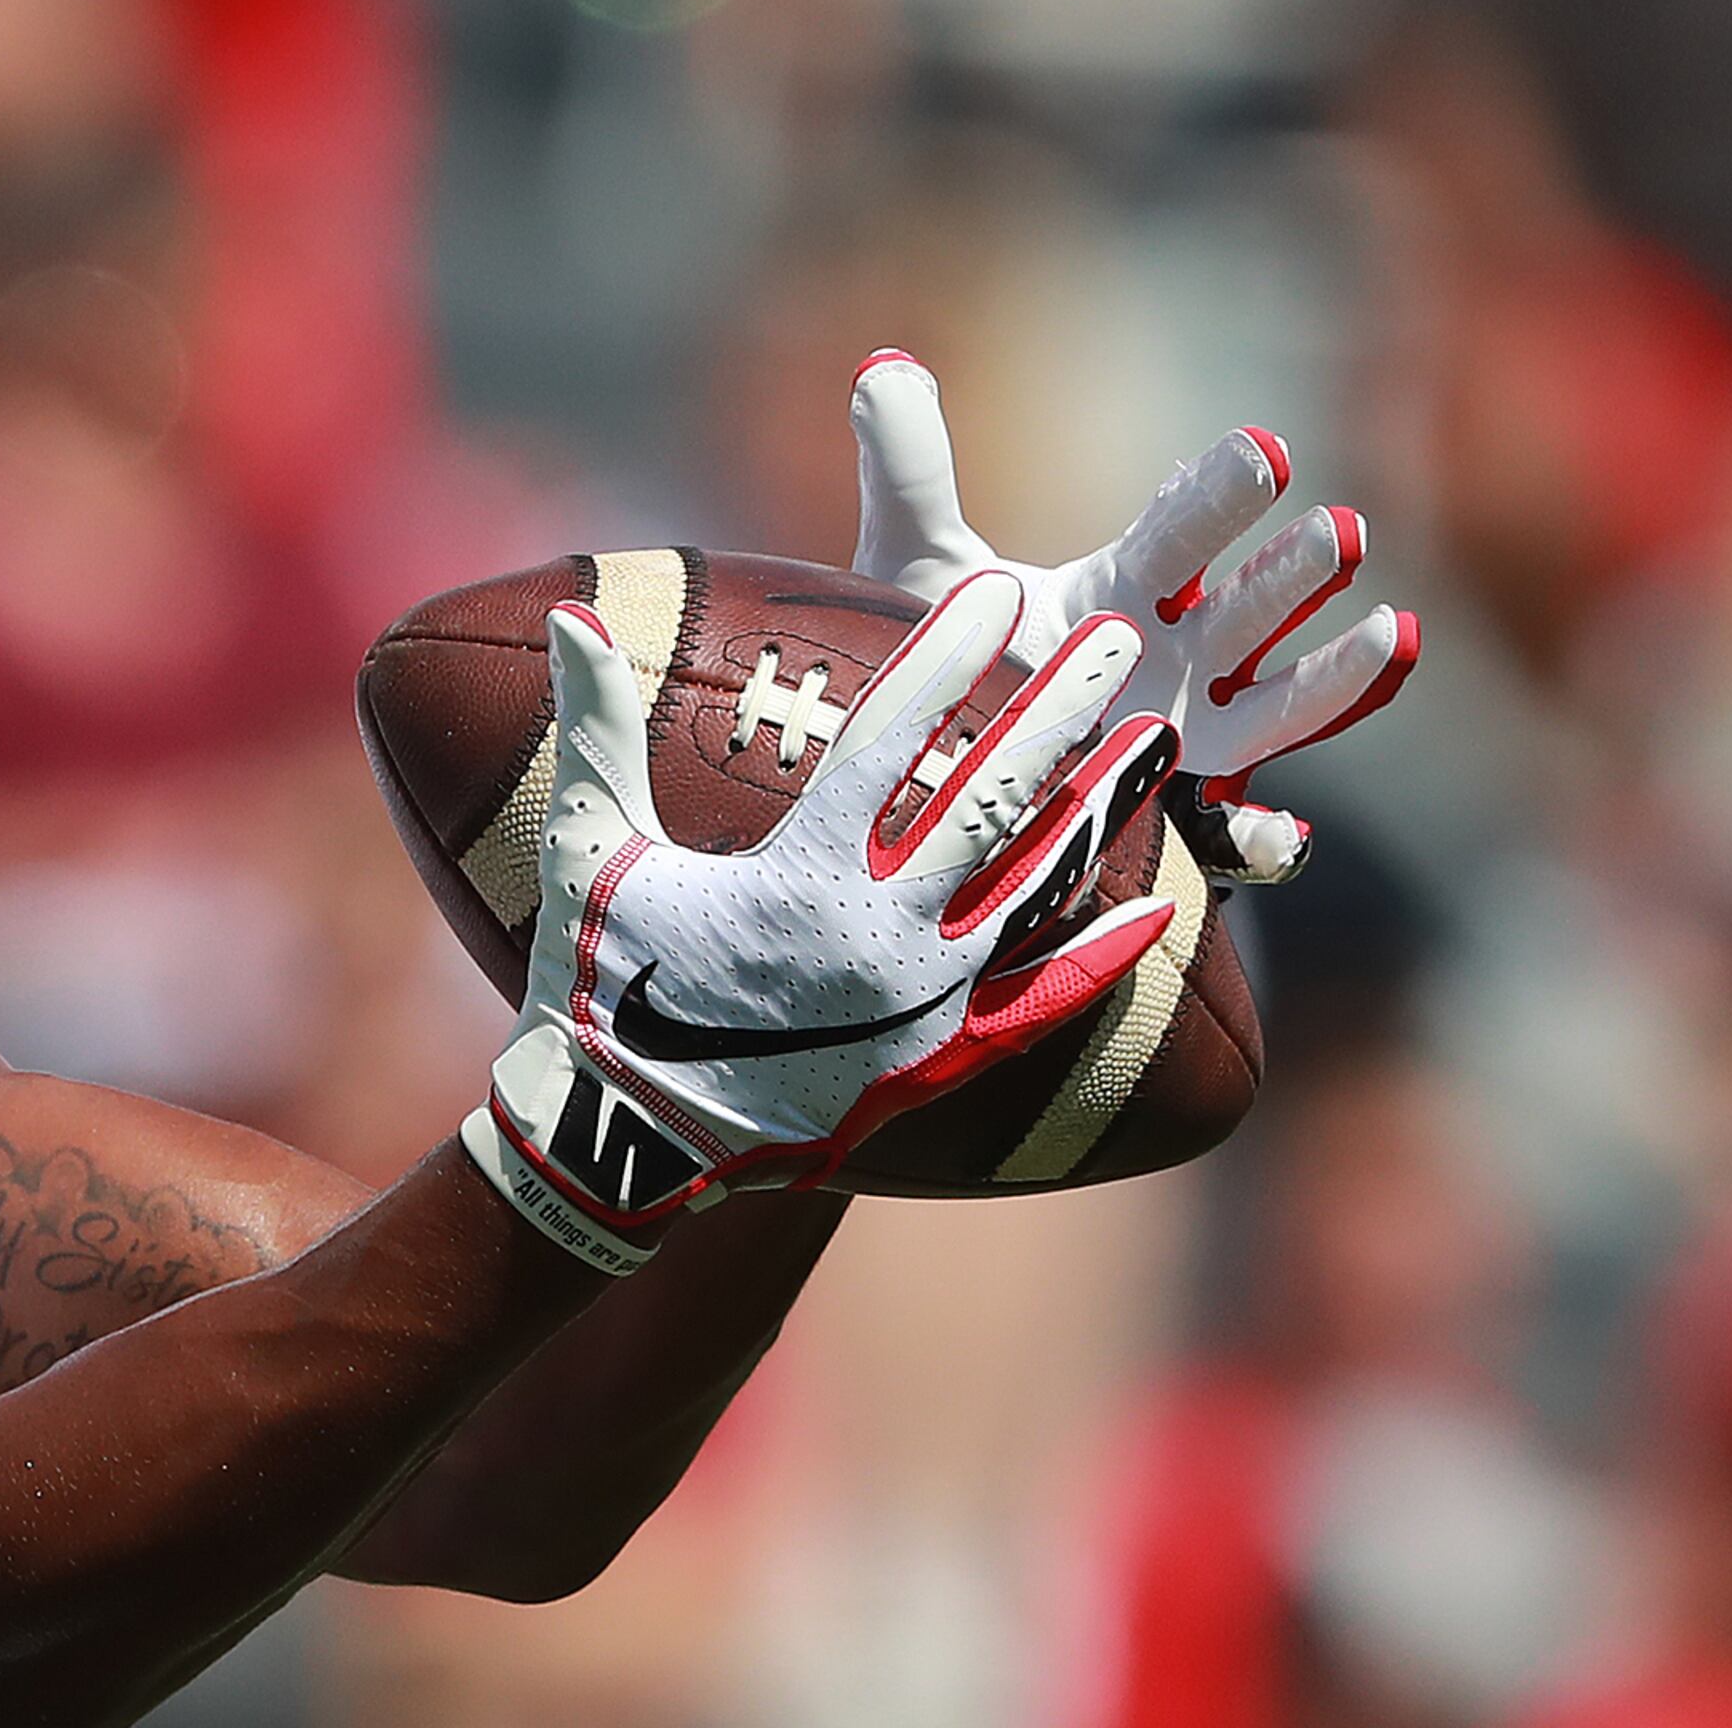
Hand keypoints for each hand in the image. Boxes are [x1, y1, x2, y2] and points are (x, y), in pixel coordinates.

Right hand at [460, 573, 1184, 1272]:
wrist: (620, 1139)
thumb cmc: (594, 980)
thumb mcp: (585, 848)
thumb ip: (595, 729)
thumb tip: (574, 615)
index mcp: (795, 876)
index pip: (891, 744)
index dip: (947, 661)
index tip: (999, 591)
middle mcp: (875, 934)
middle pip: (990, 803)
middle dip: (1059, 712)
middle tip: (1115, 641)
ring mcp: (917, 1001)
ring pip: (1033, 891)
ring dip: (1099, 810)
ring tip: (1155, 740)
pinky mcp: (934, 1059)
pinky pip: (1038, 1005)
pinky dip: (1097, 957)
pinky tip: (1158, 910)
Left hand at [848, 349, 1419, 883]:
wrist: (909, 776)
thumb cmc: (930, 657)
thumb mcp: (913, 565)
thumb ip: (910, 472)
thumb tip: (882, 368)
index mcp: (1126, 587)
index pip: (1182, 530)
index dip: (1219, 495)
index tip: (1262, 454)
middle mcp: (1175, 657)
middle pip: (1245, 609)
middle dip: (1292, 575)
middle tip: (1342, 531)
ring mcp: (1183, 739)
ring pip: (1272, 707)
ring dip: (1332, 678)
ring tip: (1391, 636)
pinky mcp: (1168, 820)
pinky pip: (1234, 837)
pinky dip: (1266, 837)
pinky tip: (1287, 833)